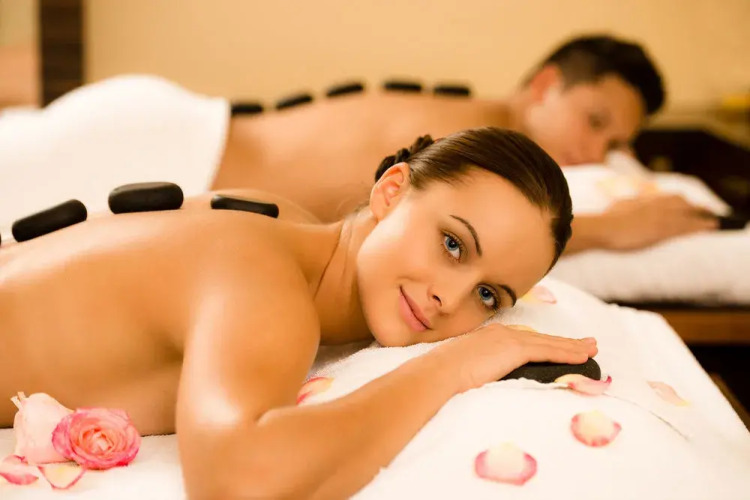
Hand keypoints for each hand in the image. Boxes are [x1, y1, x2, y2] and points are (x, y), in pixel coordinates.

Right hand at [430, 323, 597, 391]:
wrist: (438, 372)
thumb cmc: (443, 377)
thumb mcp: (463, 371)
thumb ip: (479, 371)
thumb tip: (484, 384)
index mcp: (487, 337)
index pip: (522, 339)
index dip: (542, 342)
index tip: (555, 345)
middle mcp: (499, 333)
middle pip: (539, 338)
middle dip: (563, 341)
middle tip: (585, 343)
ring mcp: (507, 339)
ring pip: (548, 343)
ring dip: (572, 346)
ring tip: (591, 348)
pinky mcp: (514, 348)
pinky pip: (548, 351)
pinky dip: (567, 353)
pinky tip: (582, 356)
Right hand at [602, 194, 717, 250]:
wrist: (605, 228)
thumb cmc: (606, 220)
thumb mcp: (618, 206)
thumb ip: (629, 204)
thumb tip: (627, 203)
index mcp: (645, 200)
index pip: (668, 198)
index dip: (680, 201)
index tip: (686, 203)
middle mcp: (656, 205)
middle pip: (682, 203)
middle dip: (694, 207)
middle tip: (704, 211)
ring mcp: (661, 217)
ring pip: (688, 215)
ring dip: (703, 218)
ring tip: (712, 222)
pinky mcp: (663, 230)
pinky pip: (687, 227)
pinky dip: (701, 226)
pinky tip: (710, 228)